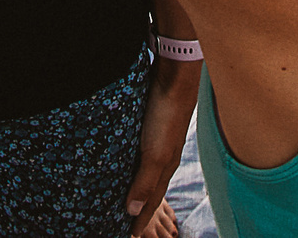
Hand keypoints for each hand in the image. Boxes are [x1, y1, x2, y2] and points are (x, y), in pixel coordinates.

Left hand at [123, 54, 199, 233]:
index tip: (131, 235)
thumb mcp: (154, 153)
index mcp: (165, 166)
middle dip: (141, 207)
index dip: (142, 218)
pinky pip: (138, 151)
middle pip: (150, 188)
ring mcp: (157, 139)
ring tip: (122, 195)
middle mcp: (163, 155)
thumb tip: (132, 211)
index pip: (153, 200)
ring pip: (145, 169)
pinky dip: (132, 162)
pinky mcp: (148, 124)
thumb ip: (144, 182)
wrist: (174, 76)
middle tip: (126, 221)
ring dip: (136, 184)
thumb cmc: (166, 115)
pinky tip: (123, 159)